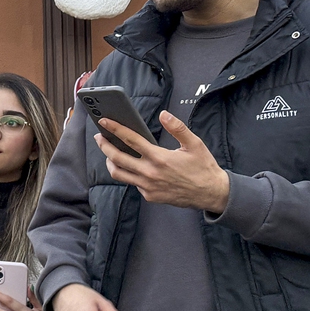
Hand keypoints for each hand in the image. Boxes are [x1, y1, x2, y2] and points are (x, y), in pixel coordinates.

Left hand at [95, 111, 229, 213]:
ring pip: (119, 174)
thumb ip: (177, 128)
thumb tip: (164, 114)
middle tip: (99, 137)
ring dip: (110, 162)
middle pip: (117, 158)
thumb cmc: (203, 167)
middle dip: (104, 145)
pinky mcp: (149, 196)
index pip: (131, 140)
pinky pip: (132, 183)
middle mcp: (150, 173)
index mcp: (159, 158)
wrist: (211, 194)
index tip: (103, 121)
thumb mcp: (195, 144)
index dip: (115, 129)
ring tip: (109, 153)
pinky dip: (128, 173)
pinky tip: (131, 166)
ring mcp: (148, 187)